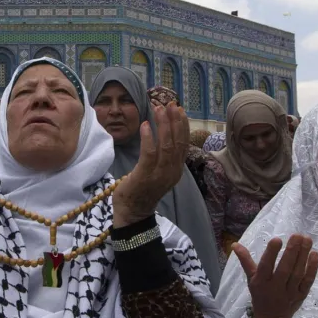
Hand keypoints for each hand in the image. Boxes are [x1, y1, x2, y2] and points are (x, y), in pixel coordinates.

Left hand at [112, 103, 189, 227]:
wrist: (133, 213)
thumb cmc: (143, 189)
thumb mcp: (158, 171)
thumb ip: (164, 156)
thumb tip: (165, 133)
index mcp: (177, 169)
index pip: (184, 143)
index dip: (182, 125)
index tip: (179, 109)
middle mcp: (172, 171)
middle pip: (177, 142)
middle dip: (174, 120)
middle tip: (169, 103)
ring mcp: (160, 175)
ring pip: (166, 145)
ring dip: (163, 125)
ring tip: (158, 109)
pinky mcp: (145, 176)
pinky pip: (149, 154)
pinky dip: (148, 137)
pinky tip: (145, 125)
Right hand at [235, 235, 317, 317]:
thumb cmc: (260, 294)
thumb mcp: (250, 278)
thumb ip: (245, 260)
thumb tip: (234, 244)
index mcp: (261, 282)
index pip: (266, 266)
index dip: (271, 253)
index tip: (277, 239)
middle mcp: (276, 287)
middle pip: (285, 269)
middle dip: (292, 252)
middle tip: (297, 235)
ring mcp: (290, 292)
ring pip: (298, 273)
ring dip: (303, 256)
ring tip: (307, 239)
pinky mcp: (302, 295)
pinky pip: (308, 281)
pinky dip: (312, 268)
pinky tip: (315, 254)